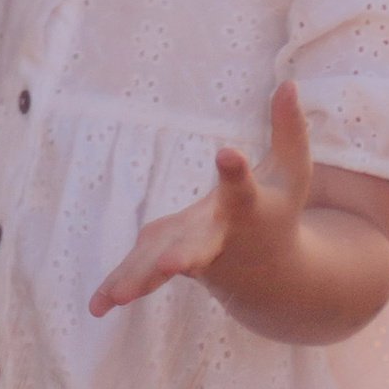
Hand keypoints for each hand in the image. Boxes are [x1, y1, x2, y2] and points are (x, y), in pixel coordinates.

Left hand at [90, 77, 311, 317]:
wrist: (274, 278)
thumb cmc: (278, 212)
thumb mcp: (292, 173)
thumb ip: (289, 130)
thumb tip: (288, 82)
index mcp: (248, 209)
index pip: (240, 186)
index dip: (234, 171)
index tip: (226, 154)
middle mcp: (218, 237)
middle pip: (199, 247)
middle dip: (184, 257)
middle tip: (170, 266)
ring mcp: (192, 255)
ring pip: (162, 266)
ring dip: (140, 279)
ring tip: (116, 297)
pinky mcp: (168, 263)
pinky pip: (142, 275)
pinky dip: (120, 286)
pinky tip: (97, 305)